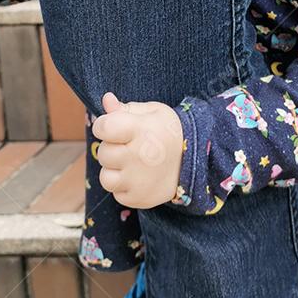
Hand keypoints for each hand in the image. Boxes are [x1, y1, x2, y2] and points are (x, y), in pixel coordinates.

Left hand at [91, 91, 184, 207]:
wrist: (195, 162)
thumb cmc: (168, 132)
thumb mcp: (153, 113)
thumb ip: (126, 108)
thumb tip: (106, 99)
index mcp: (141, 130)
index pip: (104, 127)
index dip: (103, 125)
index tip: (112, 126)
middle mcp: (139, 156)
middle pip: (104, 153)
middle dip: (112, 148)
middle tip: (130, 146)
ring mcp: (138, 181)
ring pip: (106, 177)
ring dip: (115, 170)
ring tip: (132, 164)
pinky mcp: (138, 198)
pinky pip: (117, 193)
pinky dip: (124, 186)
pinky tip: (139, 177)